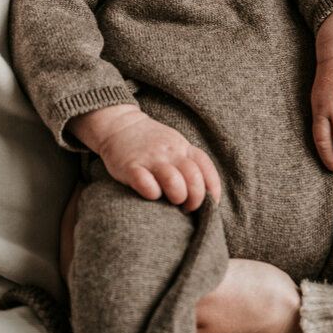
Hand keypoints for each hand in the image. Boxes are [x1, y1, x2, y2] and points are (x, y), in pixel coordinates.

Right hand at [70, 103, 220, 209]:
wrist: (119, 124)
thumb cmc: (151, 143)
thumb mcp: (175, 146)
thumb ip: (190, 164)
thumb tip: (205, 193)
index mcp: (183, 148)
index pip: (207, 168)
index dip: (212, 189)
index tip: (209, 202)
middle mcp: (170, 153)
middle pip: (194, 178)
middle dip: (195, 199)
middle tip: (186, 207)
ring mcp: (151, 159)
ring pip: (174, 182)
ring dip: (177, 197)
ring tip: (171, 201)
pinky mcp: (131, 167)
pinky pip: (146, 185)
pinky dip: (152, 194)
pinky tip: (150, 193)